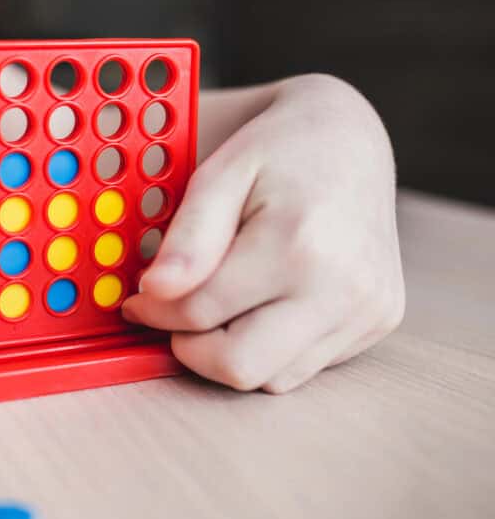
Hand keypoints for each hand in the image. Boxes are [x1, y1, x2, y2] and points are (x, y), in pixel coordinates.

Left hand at [122, 74, 404, 392]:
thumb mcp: (218, 175)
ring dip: (232, 353)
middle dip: (192, 349)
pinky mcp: (379, 321)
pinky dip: (271, 349)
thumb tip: (153, 294)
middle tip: (174, 316)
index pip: (201, 313)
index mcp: (298, 244)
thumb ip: (187, 239)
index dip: (156, 311)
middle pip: (241, 367)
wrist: (350, 139)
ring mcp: (368, 309)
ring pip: (273, 379)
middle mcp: (343, 286)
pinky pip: (305, 367)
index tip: (138, 299)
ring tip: (220, 303)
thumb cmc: (278, 152)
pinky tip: (263, 302)